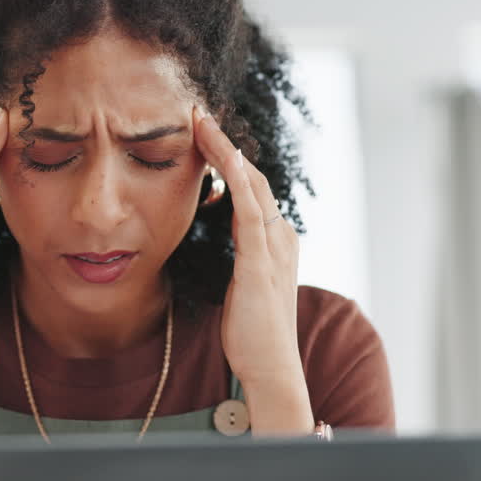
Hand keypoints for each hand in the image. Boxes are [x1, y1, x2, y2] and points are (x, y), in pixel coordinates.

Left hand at [192, 105, 312, 434]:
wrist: (270, 368)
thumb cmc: (251, 331)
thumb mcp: (241, 282)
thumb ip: (236, 253)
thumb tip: (218, 231)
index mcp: (276, 241)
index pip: (252, 187)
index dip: (229, 158)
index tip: (203, 133)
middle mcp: (281, 237)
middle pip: (254, 177)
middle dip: (226, 143)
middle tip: (199, 113)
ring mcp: (274, 248)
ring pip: (252, 184)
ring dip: (227, 151)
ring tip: (202, 122)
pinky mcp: (260, 263)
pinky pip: (249, 211)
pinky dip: (237, 180)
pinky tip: (221, 158)